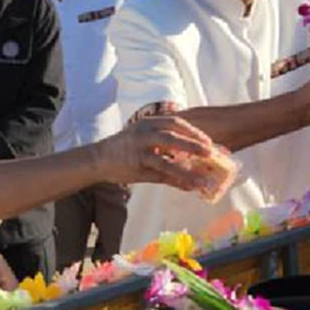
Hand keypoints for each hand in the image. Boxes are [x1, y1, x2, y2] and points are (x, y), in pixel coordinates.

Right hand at [94, 116, 220, 189]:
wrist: (98, 159)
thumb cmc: (124, 150)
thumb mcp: (145, 143)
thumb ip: (165, 149)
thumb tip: (190, 160)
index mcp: (149, 123)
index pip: (175, 122)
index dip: (193, 131)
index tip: (208, 141)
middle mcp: (144, 132)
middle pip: (173, 135)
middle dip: (193, 144)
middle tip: (211, 152)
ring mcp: (139, 148)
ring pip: (167, 158)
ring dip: (187, 168)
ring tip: (204, 178)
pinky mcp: (136, 164)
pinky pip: (160, 173)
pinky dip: (177, 180)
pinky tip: (189, 187)